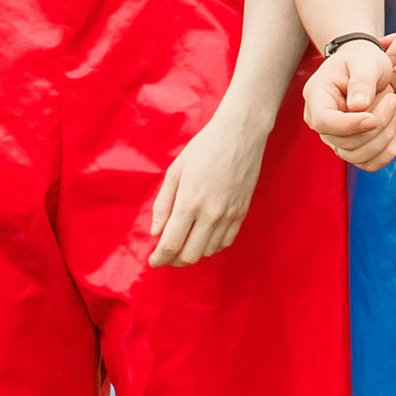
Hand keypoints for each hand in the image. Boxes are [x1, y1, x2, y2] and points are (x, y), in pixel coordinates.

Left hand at [147, 101, 270, 266]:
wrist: (240, 134)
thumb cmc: (204, 148)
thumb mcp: (175, 171)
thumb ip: (163, 204)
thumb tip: (156, 232)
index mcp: (189, 202)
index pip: (171, 245)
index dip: (159, 259)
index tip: (153, 261)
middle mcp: (210, 214)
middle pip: (189, 255)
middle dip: (173, 261)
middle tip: (165, 254)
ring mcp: (229, 215)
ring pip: (208, 252)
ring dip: (192, 253)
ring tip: (183, 243)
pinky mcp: (242, 212)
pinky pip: (225, 242)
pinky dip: (211, 246)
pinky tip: (203, 237)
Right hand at [305, 40, 395, 171]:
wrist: (365, 67)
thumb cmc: (363, 60)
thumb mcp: (365, 61)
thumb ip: (362, 81)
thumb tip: (358, 106)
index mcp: (317, 97)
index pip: (325, 122)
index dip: (350, 125)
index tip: (373, 117)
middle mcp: (321, 122)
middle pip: (346, 143)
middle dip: (378, 125)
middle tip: (394, 98)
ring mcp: (335, 138)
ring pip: (359, 157)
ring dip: (385, 137)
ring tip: (395, 109)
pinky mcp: (352, 148)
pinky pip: (369, 164)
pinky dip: (388, 150)